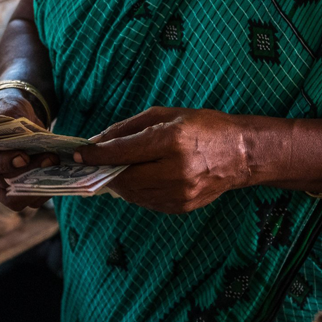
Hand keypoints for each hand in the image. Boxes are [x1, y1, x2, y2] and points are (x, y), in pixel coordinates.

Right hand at [0, 89, 58, 210]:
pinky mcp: (11, 195)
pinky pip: (28, 201)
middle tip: (51, 158)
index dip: (2, 163)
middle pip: (0, 182)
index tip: (24, 156)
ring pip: (14, 199)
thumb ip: (15, 122)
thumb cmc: (5, 113)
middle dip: (28, 172)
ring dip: (38, 185)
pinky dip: (45, 191)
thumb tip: (31, 138)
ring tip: (57, 166)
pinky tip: (58, 176)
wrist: (12, 119)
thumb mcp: (8, 109)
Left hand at [73, 107, 253, 213]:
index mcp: (171, 141)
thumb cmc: (203, 127)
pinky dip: (136, 191)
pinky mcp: (182, 206)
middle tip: (94, 164)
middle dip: (105, 171)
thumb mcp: (166, 115)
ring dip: (119, 182)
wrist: (242, 154)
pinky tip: (139, 178)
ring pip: (132, 193)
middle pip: (123, 177)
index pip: (122, 152)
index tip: (79, 154)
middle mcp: (175, 170)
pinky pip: (146, 201)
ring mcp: (180, 192)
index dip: (96, 155)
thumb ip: (128, 128)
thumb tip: (97, 142)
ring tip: (116, 170)